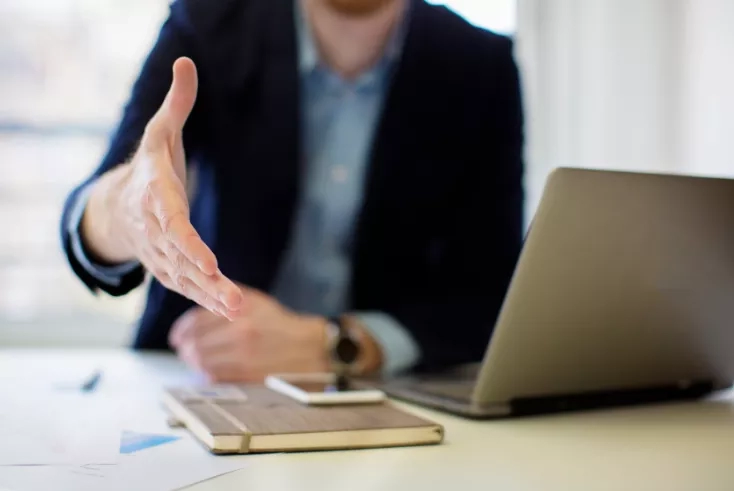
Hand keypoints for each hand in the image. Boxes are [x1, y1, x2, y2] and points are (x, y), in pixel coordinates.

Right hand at [81, 57, 241, 317]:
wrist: (119, 205)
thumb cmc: (149, 166)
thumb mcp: (160, 130)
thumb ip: (177, 102)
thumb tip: (186, 62)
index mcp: (154, 196)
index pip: (172, 223)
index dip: (189, 244)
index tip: (209, 264)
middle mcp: (155, 230)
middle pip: (181, 259)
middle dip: (207, 282)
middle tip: (235, 304)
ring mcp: (159, 252)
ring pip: (186, 279)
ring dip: (212, 297)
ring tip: (240, 311)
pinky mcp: (168, 266)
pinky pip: (187, 285)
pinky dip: (208, 299)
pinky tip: (231, 309)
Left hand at [169, 288, 329, 381]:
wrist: (310, 346)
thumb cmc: (281, 324)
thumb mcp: (256, 302)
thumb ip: (226, 302)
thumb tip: (196, 314)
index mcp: (240, 309)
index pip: (197, 320)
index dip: (182, 330)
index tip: (178, 336)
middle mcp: (240, 331)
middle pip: (196, 342)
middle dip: (185, 348)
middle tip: (183, 350)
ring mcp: (244, 355)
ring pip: (202, 361)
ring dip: (193, 362)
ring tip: (193, 361)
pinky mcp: (249, 374)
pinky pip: (216, 376)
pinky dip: (207, 374)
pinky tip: (208, 371)